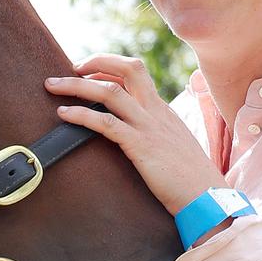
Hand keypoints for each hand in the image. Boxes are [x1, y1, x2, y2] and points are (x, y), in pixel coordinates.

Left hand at [45, 53, 226, 216]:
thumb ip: (156, 134)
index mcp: (163, 109)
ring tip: (52, 85)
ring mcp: (148, 127)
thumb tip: (135, 134)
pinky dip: (81, 115)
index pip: (136, 73)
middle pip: (127, 69)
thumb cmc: (190, 179)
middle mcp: (156, 111)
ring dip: (76, 85)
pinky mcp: (140, 146)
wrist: (208, 198)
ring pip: (110, 92)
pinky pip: (106, 123)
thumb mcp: (173, 146)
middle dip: (96, 62)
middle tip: (70, 67)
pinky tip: (63, 114)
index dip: (110, 67)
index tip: (88, 71)